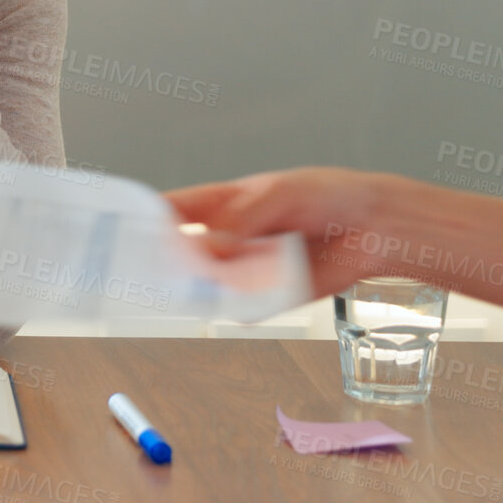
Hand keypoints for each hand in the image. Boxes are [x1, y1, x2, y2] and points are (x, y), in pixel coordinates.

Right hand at [163, 167, 398, 297]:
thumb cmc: (327, 196)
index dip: (148, 219)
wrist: (374, 228)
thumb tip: (210, 247)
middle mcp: (229, 240)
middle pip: (183, 254)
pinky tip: (235, 301)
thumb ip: (243, 219)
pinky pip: (242, 308)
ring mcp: (246, 270)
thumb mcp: (281, 194)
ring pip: (208, 286)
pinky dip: (235, 308)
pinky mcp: (268, 297)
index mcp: (222, 206)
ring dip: (199, 290)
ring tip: (193, 288)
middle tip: (153, 271)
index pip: (174, 211)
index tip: (128, 230)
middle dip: (166, 263)